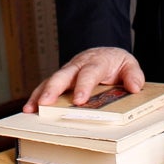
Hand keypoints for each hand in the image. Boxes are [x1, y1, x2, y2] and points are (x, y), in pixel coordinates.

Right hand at [22, 47, 144, 112]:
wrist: (106, 54)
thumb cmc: (117, 63)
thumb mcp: (130, 65)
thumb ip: (134, 75)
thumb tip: (134, 87)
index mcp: (97, 61)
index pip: (89, 73)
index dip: (83, 86)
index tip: (79, 101)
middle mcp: (78, 65)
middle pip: (64, 75)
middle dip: (53, 89)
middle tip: (45, 103)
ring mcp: (68, 71)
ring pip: (51, 80)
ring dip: (40, 94)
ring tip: (30, 109)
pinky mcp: (62, 79)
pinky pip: (47, 86)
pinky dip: (37, 96)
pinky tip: (29, 108)